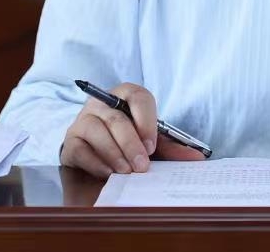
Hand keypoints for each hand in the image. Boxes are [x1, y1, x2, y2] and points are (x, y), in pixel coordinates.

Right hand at [60, 82, 206, 177]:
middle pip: (116, 117)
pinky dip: (96, 162)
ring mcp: (83, 120)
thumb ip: (171, 148)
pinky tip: (108, 173)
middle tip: (142, 166)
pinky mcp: (71, 140)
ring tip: (126, 172)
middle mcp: (101, 103)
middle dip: (131, 143)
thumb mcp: (149, 141)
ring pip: (97, 131)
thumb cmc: (127, 140)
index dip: (146, 119)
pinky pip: (80, 149)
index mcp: (124, 95)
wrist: (95, 151)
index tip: (152, 145)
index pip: (137, 96)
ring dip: (114, 154)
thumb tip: (198, 159)